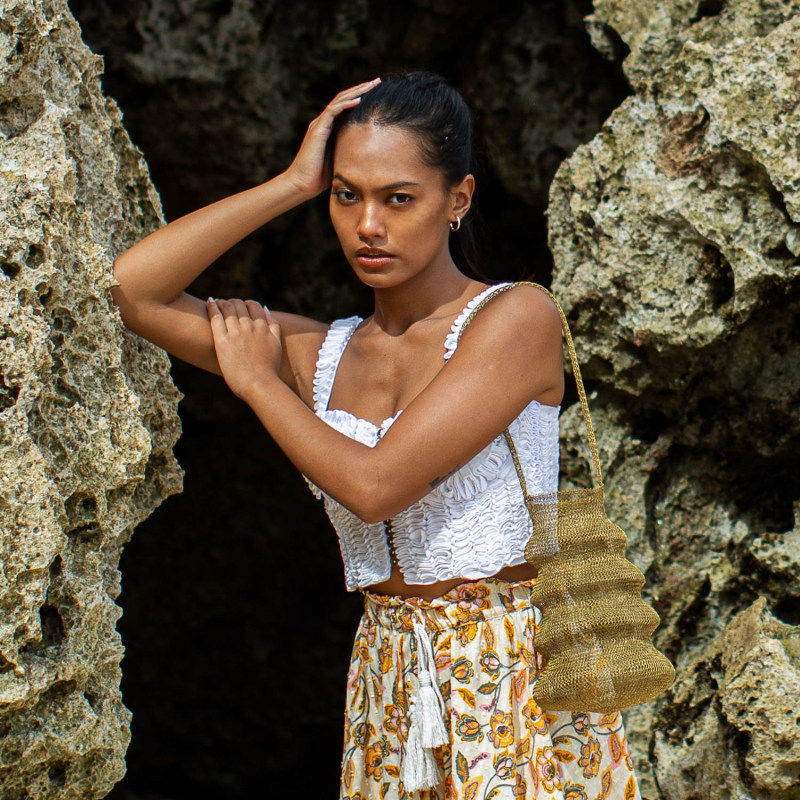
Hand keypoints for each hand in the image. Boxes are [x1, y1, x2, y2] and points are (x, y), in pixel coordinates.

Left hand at [206, 297, 281, 400]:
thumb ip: (273, 325)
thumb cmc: (269, 369)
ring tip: (216, 303)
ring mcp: (235, 333)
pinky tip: (209, 302)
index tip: (240, 306)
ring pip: (226, 308)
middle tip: (225, 305)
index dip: (245, 303)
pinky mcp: (222, 342)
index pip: (253, 305)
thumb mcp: (277, 344)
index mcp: (263, 327)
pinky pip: (215, 318)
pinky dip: (212, 307)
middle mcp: (249, 327)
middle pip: (238, 305)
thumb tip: (266, 308)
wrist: (260, 385)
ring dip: (221, 302)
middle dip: (232, 302)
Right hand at [284, 78, 381, 197]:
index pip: (345, 106)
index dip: (360, 97)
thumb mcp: (341, 159)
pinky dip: (345, 105)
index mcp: (328, 128)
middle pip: (343, 99)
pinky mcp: (317, 130)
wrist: (302, 184)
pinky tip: (358, 100)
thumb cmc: (320, 177)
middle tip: (377, 81)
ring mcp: (319, 125)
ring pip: (339, 101)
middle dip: (361, 89)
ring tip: (371, 85)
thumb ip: (350, 150)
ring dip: (356, 92)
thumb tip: (370, 153)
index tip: (376, 92)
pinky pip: (332, 112)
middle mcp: (323, 122)